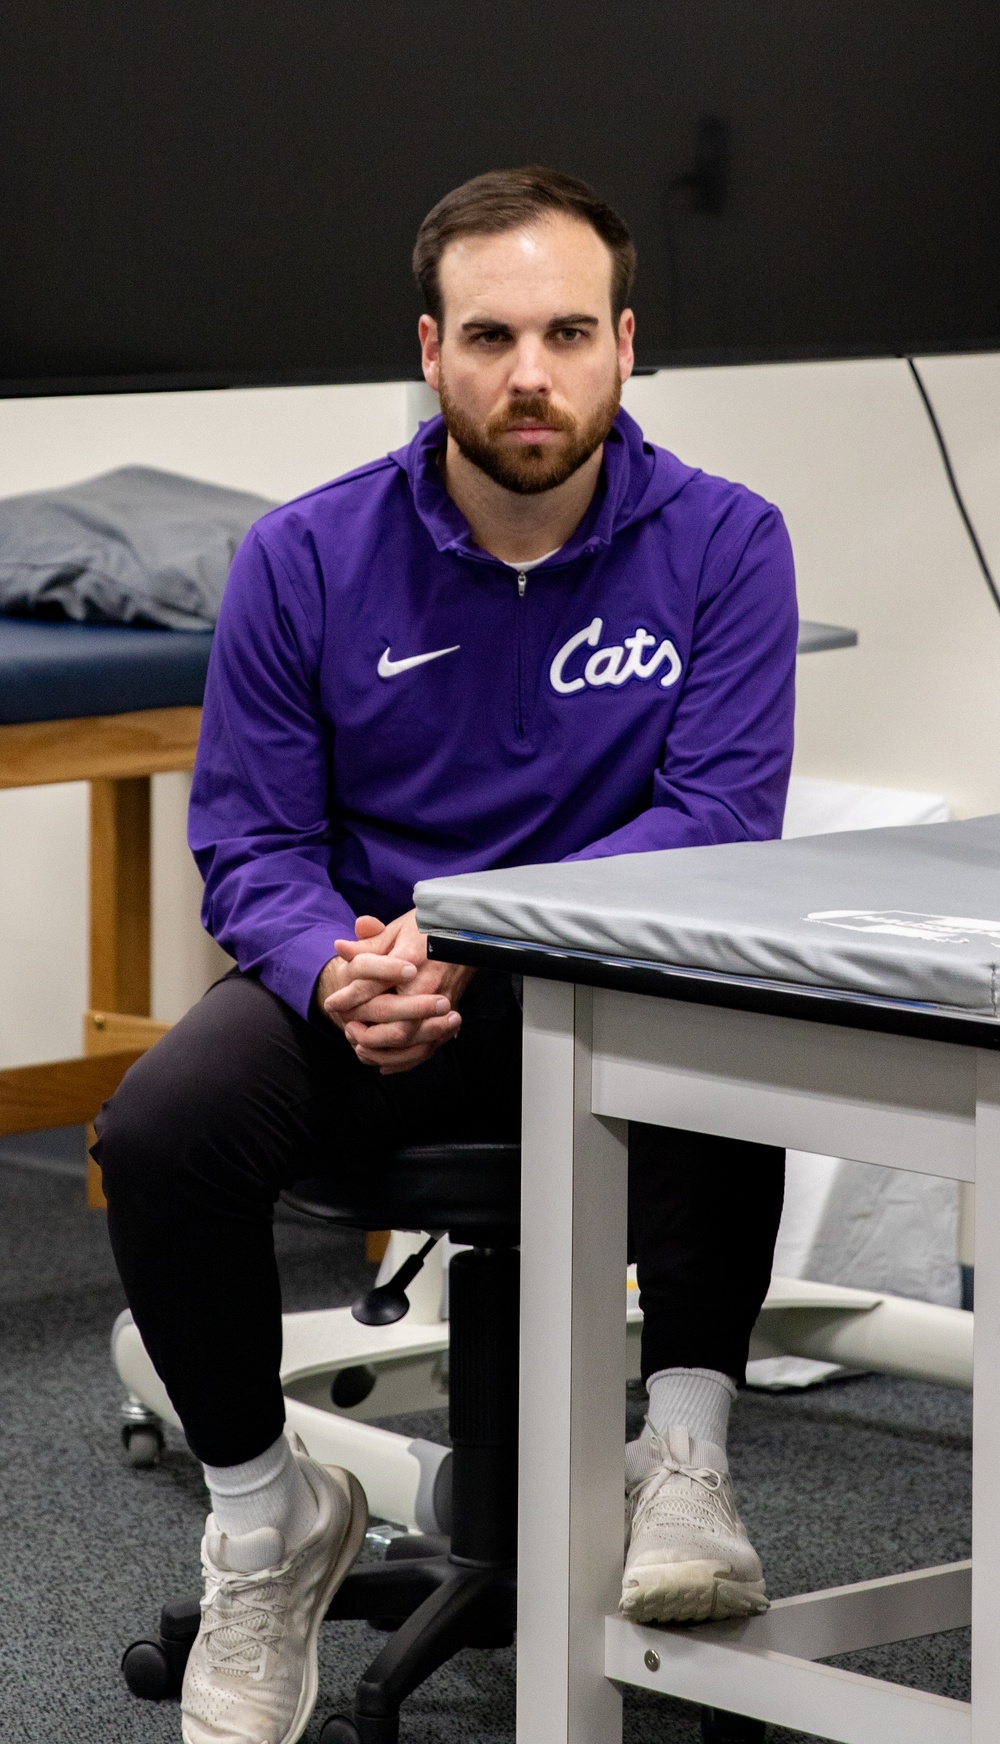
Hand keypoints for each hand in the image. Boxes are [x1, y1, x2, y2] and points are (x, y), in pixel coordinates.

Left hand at [318, 910, 475, 1073]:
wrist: (467, 933)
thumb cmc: (428, 930)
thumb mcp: (396, 930)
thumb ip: (369, 943)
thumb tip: (340, 946)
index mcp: (411, 960)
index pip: (373, 986)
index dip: (348, 997)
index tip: (331, 1004)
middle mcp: (428, 986)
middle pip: (395, 1024)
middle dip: (366, 1033)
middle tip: (348, 1030)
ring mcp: (442, 1004)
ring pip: (410, 1041)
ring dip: (383, 1051)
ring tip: (361, 1048)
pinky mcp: (448, 1017)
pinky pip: (427, 1048)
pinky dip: (404, 1060)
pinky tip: (385, 1061)